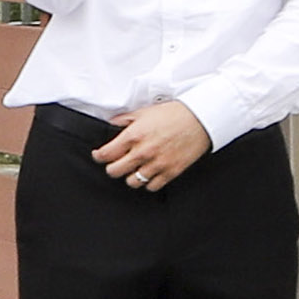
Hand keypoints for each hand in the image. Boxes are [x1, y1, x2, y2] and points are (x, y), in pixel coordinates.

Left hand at [88, 97, 213, 190]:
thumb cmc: (174, 114)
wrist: (199, 119)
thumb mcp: (144, 112)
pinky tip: (148, 175)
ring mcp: (157, 164)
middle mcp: (143, 152)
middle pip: (115, 171)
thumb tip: (112, 123)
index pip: (106, 154)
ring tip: (133, 170)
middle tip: (114, 164)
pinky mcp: (171, 172)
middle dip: (111, 168)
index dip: (99, 156)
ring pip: (132, 182)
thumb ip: (125, 119)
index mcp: (134, 136)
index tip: (99, 156)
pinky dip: (148, 183)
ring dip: (130, 177)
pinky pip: (152, 186)